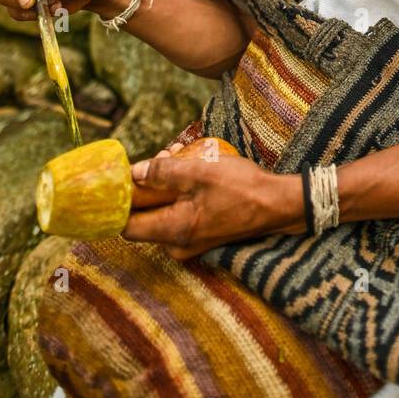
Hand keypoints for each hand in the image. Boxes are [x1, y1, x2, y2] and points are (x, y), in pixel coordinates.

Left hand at [122, 141, 304, 259]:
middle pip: (146, 214)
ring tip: (181, 153)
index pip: (126, 225)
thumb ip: (162, 173)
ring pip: (164, 209)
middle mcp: (177, 243)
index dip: (120, 201)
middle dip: (148, 182)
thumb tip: (133, 174)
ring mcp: (190, 241)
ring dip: (166, 182)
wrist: (278, 205)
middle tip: (164, 155)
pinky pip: (180, 212)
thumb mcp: (199, 173)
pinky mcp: (202, 233)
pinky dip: (181, 191)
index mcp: (172, 231)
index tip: (123, 177)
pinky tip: (193, 167)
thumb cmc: (241, 189)